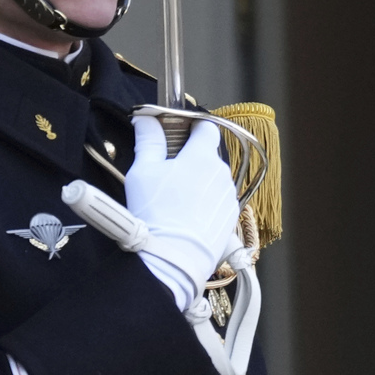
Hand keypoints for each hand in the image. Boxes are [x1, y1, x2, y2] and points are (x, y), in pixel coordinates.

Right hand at [122, 112, 240, 299]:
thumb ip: (148, 140)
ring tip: (176, 199)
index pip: (207, 128)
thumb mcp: (143, 170)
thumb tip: (146, 118)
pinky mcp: (232, 218)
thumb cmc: (155, 209)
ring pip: (214, 179)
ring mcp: (229, 196)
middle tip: (167, 172)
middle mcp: (222, 173)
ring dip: (199, 181)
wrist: (174, 256)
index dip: (193, 127)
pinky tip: (187, 216)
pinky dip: (206, 203)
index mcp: (202, 156)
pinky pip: (218, 201)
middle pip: (209, 156)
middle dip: (191, 158)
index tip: (179, 133)